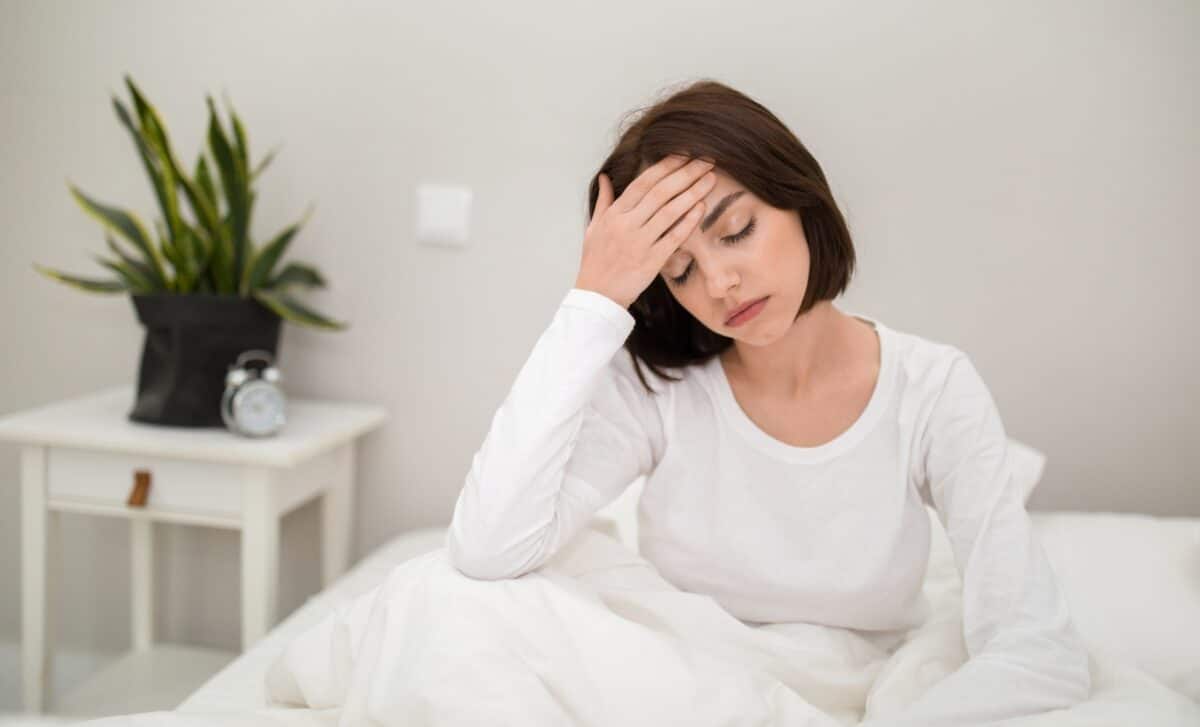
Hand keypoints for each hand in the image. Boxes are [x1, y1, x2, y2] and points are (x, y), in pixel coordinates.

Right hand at [575, 154, 715, 308]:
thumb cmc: (595, 262)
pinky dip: (688, 222)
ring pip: (670, 212)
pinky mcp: (651, 261)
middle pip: (661, 192)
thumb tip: (606, 177)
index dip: (666, 166)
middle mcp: (626, 225)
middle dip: (686, 173)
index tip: (685, 154)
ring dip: (692, 193)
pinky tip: (701, 208)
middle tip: (706, 160)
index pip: (643, 182)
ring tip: (710, 179)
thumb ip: (604, 201)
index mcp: (614, 214)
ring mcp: (639, 243)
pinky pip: (673, 238)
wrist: (597, 297)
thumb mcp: (594, 228)